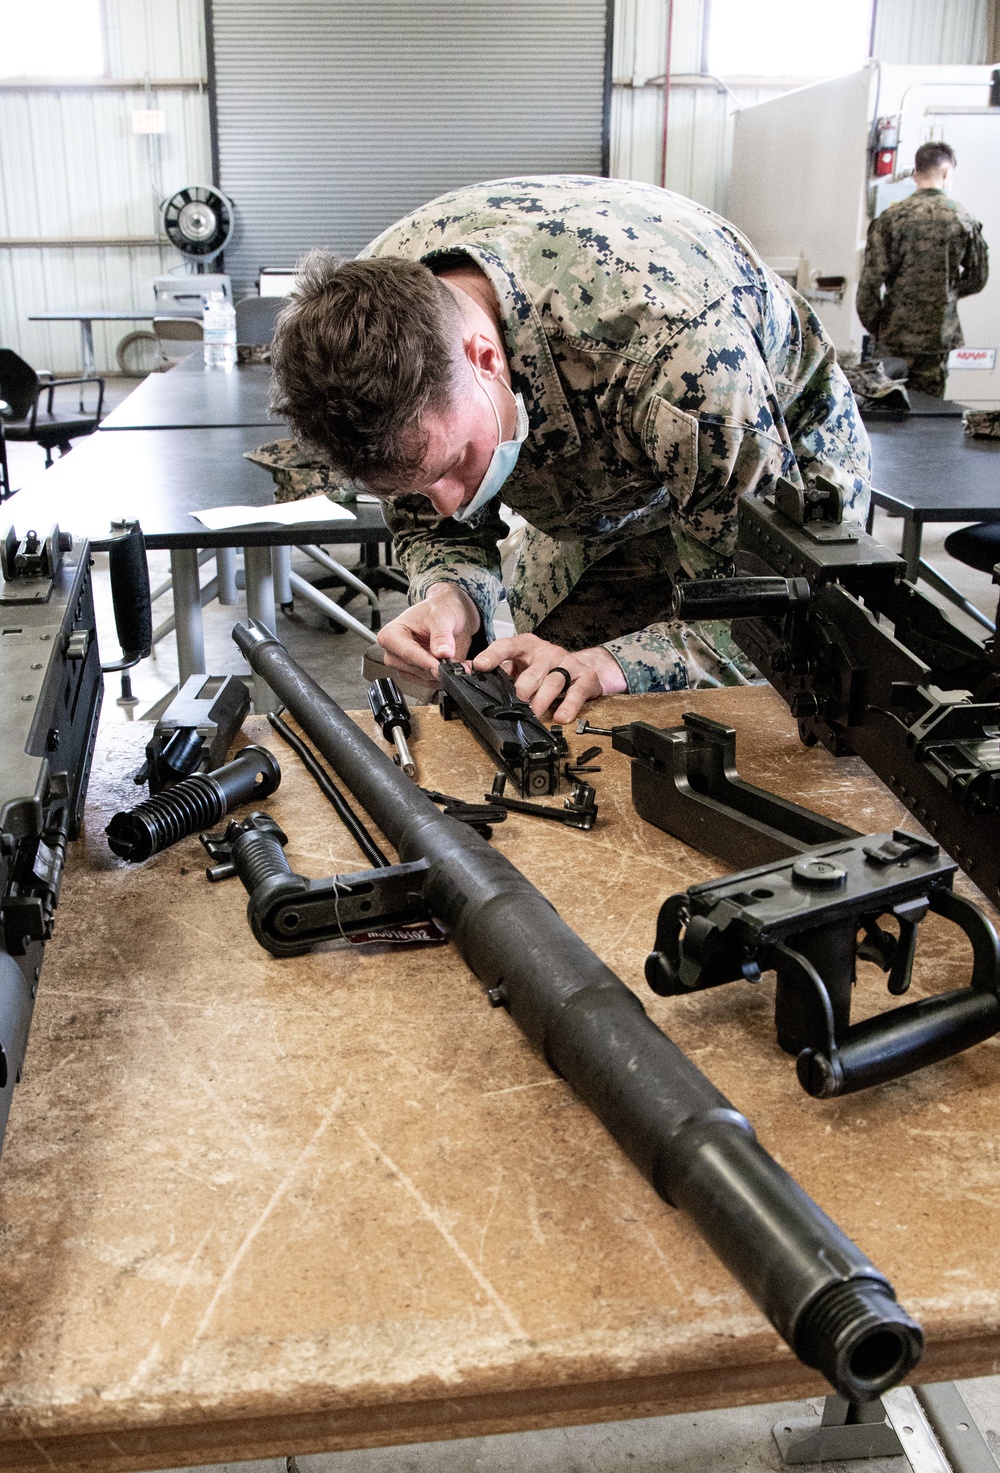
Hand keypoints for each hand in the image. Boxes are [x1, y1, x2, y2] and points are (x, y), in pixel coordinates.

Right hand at [377, 583, 481, 677]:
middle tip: (457, 663)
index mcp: (391, 635)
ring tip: (459, 662)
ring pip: (424, 679)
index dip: (426, 662)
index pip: (408, 653)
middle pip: (415, 669)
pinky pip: (431, 683)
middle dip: (437, 668)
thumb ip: (441, 635)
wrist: (450, 612)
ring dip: (444, 674)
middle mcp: (394, 653)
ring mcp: (404, 666)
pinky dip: (446, 677)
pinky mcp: (417, 674)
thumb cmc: (439, 609)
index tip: (441, 668)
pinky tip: (455, 666)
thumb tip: (443, 653)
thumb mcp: (442, 616)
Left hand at [473, 634, 626, 723]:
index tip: (480, 665)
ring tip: (535, 712)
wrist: (580, 667)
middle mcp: (547, 652)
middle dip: (523, 687)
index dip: (493, 655)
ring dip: (542, 699)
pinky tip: (561, 717)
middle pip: (533, 670)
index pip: (507, 646)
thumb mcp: (517, 665)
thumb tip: (463, 671)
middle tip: (516, 700)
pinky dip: (569, 705)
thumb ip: (493, 668)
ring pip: (553, 681)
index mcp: (526, 646)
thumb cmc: (541, 668)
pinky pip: (577, 691)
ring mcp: (567, 664)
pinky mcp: (585, 677)